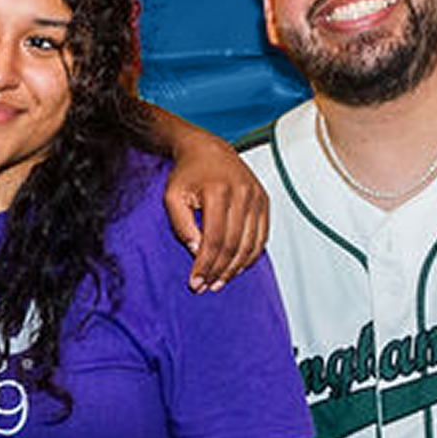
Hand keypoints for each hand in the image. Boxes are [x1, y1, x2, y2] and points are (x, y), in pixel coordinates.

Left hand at [162, 145, 269, 291]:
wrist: (208, 150)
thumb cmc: (187, 174)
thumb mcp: (172, 196)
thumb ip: (181, 225)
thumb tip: (196, 252)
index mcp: (218, 191)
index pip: (214, 239)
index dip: (205, 265)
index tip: (195, 283)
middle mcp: (243, 193)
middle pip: (233, 245)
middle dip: (218, 271)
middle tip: (205, 287)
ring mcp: (257, 197)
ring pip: (250, 244)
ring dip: (235, 268)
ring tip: (219, 282)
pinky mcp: (264, 201)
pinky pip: (262, 237)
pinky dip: (250, 256)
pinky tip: (236, 268)